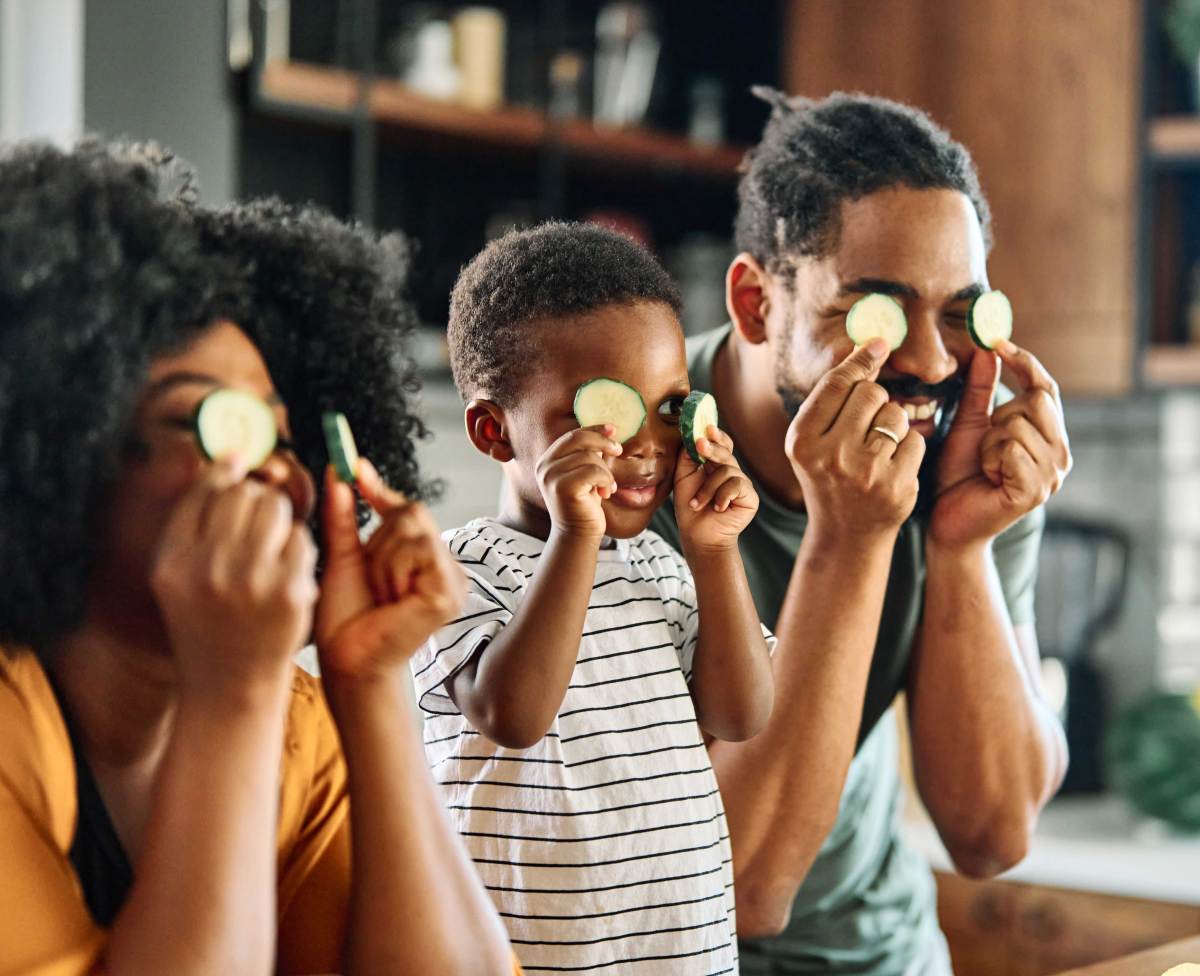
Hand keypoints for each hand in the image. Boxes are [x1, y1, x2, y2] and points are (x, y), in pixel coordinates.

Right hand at [151, 458, 317, 699]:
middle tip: (257, 524)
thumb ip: (194, 522)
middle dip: (255, 499)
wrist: (230, 688)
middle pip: (244, 492)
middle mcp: (207, 568)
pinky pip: (300, 537)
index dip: (226, 472)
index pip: (206, 488)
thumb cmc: (207, 624)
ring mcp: (251, 580)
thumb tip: (231, 458)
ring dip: (278, 519)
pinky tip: (285, 572)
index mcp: (173, 560)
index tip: (238, 467)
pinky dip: (297, 548)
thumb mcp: (178, 577)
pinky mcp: (289, 591)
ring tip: (270, 547)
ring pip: (275, 506)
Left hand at [315, 459, 466, 678]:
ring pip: (413, 530)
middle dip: (378, 540)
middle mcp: (445, 567)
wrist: (347, 662)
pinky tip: (392, 600)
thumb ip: (344, 517)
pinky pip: (418, 551)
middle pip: (412, 513)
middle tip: (371, 577)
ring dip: (382, 560)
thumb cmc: (345, 620)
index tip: (355, 467)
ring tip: (380, 594)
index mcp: (425, 561)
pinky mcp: (449, 592)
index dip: (381, 491)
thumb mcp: (343, 557)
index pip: (408, 510)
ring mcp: (453, 580)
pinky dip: (393, 571)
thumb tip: (338, 473)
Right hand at [536, 424, 621, 539]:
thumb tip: (608, 430)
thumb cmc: (585, 504)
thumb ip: (589, 454)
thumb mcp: (585, 473)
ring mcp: (551, 476)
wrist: (578, 534)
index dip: (594, 429)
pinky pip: (593, 471)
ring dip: (606, 471)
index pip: (572, 435)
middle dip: (603, 442)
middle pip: (579, 438)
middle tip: (618, 450)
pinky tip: (606, 493)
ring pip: (589, 456)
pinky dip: (606, 480)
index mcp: (548, 460)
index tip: (612, 429)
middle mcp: (545, 466)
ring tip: (608, 486)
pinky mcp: (563, 487)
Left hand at [673, 425, 758, 554]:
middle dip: (711, 448)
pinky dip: (722, 496)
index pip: (721, 444)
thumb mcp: (683, 477)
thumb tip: (691, 434)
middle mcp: (731, 472)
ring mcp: (742, 483)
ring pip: (726, 471)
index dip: (716, 435)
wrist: (698, 536)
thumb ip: (687, 456)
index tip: (706, 428)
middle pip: (725, 452)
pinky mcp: (750, 497)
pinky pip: (736, 485)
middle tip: (700, 445)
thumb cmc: (690, 507)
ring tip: (697, 504)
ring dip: (707, 489)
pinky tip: (717, 508)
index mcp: (716, 465)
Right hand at [785, 340, 925, 540]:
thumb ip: (832, 397)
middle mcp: (830, 456)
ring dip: (893, 423)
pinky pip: (916, 440)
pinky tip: (893, 466)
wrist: (845, 534)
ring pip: (896, 414)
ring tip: (878, 448)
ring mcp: (866, 473)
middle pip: (870, 393)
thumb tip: (868, 345)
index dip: (860, 359)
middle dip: (875, 399)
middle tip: (866, 423)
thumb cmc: (828, 476)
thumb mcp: (813, 440)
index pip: (836, 384)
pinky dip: (909, 447)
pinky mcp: (897, 486)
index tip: (880, 343)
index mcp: (801, 441)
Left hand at [931, 341, 1070, 549]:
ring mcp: (1053, 475)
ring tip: (985, 464)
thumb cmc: (959, 475)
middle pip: (1035, 401)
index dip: (1025, 363)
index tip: (997, 342)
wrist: (949, 522)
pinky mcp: (1036, 491)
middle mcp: (1060, 454)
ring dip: (990, 441)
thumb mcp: (969, 425)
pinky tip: (988, 477)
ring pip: (1019, 425)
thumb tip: (987, 349)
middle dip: (999, 415)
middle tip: (985, 442)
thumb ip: (979, 390)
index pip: (1047, 388)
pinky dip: (990, 458)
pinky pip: (1011, 449)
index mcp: (1049, 436)